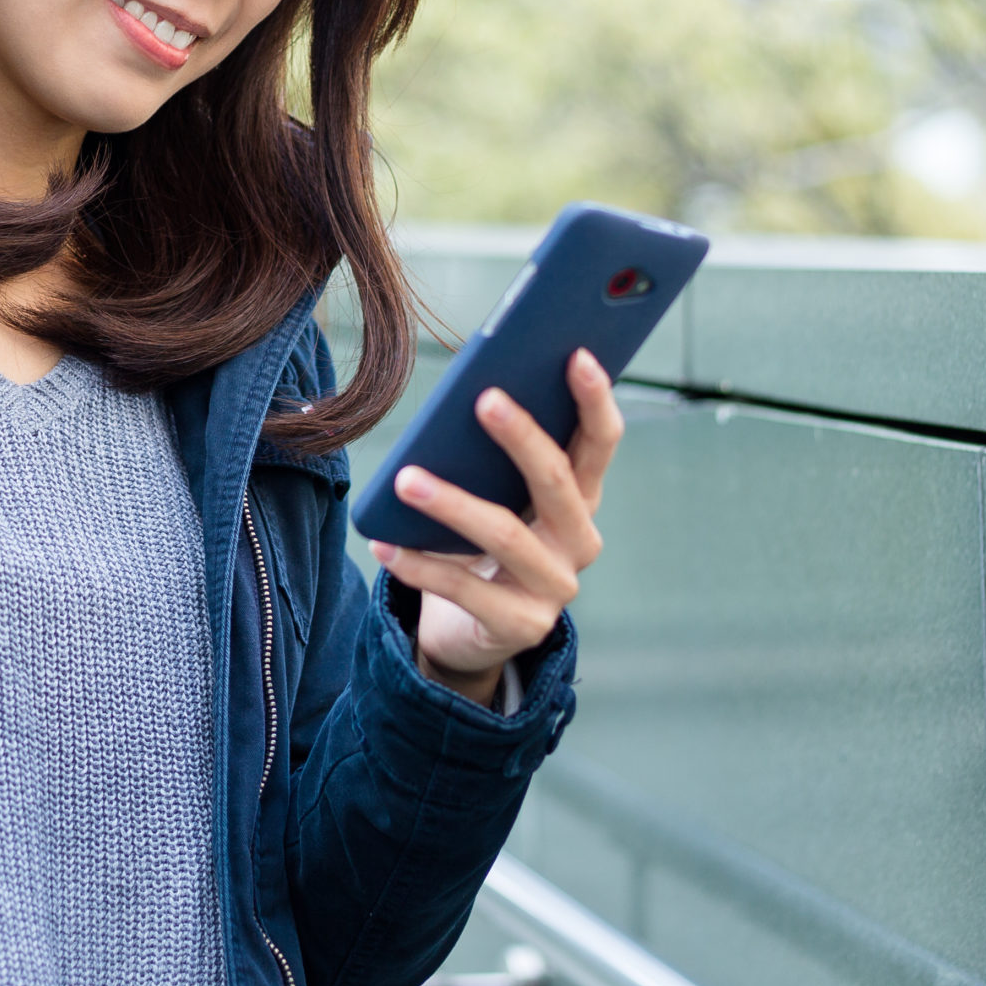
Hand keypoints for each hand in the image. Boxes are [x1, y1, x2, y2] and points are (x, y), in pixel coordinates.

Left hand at [369, 349, 624, 707]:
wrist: (474, 630)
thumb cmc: (483, 544)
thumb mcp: (497, 497)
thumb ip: (494, 457)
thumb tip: (467, 395)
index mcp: (582, 498)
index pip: (601, 441)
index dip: (595, 399)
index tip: (577, 355)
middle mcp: (579, 541)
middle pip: (557, 481)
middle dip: (522, 437)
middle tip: (484, 399)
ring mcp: (555, 587)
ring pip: (505, 534)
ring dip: (451, 503)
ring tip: (406, 479)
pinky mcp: (522, 626)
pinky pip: (464, 588)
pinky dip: (419, 565)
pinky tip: (384, 544)